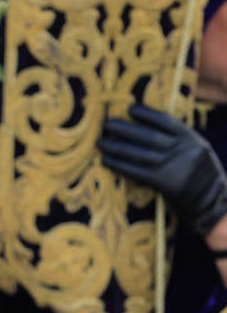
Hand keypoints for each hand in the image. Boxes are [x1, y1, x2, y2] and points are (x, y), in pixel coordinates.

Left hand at [98, 103, 226, 238]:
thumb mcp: (198, 153)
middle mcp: (183, 150)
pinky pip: (136, 171)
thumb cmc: (201, 177)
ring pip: (139, 153)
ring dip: (116, 147)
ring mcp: (174, 166)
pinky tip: (106, 161)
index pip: (167, 122)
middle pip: (149, 136)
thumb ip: (179, 142)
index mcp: (193, 140)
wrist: (212, 204)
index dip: (147, 114)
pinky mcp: (164, 182)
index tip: (130, 109)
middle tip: (106, 123)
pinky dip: (119, 165)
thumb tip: (149, 129)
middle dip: (125, 129)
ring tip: (100, 142)